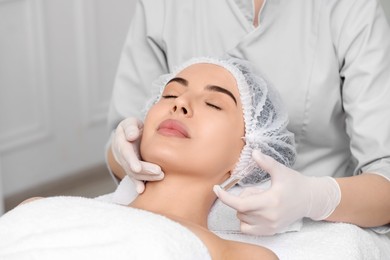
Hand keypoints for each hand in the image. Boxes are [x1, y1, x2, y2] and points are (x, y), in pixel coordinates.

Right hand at [111, 117, 163, 192]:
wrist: (128, 137)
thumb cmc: (132, 128)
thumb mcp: (130, 123)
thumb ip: (131, 127)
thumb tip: (132, 136)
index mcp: (122, 142)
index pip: (126, 152)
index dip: (131, 161)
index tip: (137, 168)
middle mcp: (123, 156)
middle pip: (131, 167)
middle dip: (145, 171)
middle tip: (159, 172)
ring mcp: (128, 164)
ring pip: (135, 174)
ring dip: (146, 177)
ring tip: (161, 176)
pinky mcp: (133, 170)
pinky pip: (135, 179)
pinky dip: (138, 185)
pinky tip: (141, 190)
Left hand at [213, 150, 340, 235]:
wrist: (310, 199)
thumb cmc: (295, 184)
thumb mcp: (281, 171)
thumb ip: (266, 162)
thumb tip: (254, 152)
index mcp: (270, 201)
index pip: (240, 204)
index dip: (225, 197)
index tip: (216, 189)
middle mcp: (269, 217)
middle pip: (240, 210)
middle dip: (242, 198)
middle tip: (256, 191)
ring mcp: (270, 226)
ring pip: (242, 219)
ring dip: (244, 209)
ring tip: (260, 200)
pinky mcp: (270, 231)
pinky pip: (247, 229)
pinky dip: (246, 220)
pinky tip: (257, 211)